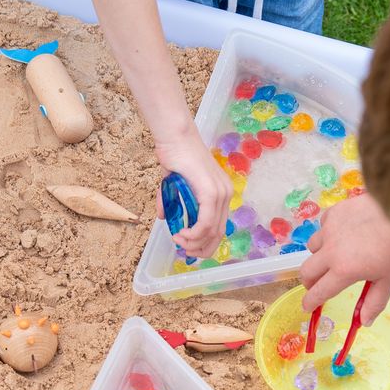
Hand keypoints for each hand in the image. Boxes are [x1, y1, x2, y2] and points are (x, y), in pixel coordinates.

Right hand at [153, 125, 231, 258]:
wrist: (175, 137)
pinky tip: (181, 234)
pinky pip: (205, 223)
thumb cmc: (175, 155)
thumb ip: (171, 202)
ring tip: (178, 241)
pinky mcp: (211, 193)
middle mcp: (225, 194)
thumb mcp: (173, 185)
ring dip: (194, 242)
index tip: (189, 248)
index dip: (205, 242)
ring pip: (211, 231)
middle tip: (185, 251)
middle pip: (219, 233)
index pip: (219, 226)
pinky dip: (193, 233)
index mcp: (221, 193)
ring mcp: (221, 193)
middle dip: (201, 248)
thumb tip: (163, 218)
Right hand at [299, 193, 389, 323]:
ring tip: (332, 256)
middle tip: (318, 284)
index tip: (307, 307)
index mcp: (343, 271)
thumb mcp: (389, 278)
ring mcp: (329, 230)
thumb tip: (364, 322)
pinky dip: (327, 233)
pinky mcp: (334, 212)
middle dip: (309, 282)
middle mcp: (330, 251)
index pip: (318, 292)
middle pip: (306, 271)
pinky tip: (342, 233)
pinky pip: (322, 226)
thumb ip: (374, 301)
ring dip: (318, 256)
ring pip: (312, 247)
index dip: (310, 302)